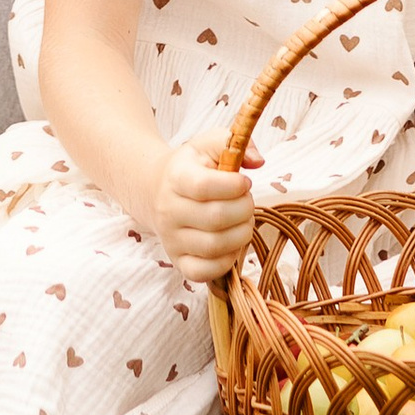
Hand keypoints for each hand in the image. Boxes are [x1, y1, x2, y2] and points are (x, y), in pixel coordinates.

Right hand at [151, 138, 257, 285]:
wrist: (156, 191)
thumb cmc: (191, 167)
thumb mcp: (207, 144)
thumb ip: (234, 142)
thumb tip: (258, 161)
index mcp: (176, 178)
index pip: (205, 186)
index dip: (234, 186)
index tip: (244, 182)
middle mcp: (169, 211)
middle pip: (215, 218)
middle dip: (244, 209)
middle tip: (247, 202)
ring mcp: (171, 240)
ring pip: (213, 246)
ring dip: (241, 234)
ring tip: (243, 221)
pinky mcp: (178, 262)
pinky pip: (204, 272)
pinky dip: (227, 261)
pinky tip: (232, 243)